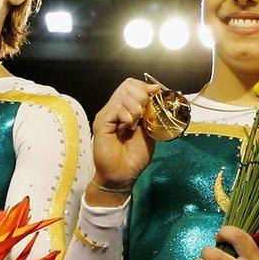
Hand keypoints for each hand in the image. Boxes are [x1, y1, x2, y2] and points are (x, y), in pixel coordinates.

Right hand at [88, 78, 159, 202]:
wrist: (123, 175)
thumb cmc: (134, 156)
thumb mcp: (149, 130)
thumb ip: (151, 112)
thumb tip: (156, 90)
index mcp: (124, 109)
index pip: (131, 84)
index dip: (145, 88)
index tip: (155, 100)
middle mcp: (114, 109)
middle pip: (128, 85)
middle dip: (142, 97)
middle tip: (143, 116)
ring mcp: (106, 115)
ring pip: (123, 95)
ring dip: (136, 109)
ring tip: (134, 125)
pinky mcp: (101, 123)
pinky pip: (116, 109)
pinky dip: (127, 116)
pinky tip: (127, 128)